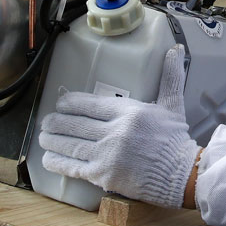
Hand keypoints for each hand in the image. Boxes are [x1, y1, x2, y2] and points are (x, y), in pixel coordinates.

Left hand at [39, 45, 198, 207]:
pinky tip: (49, 159)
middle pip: (74, 123)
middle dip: (55, 121)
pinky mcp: (103, 176)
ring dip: (52, 140)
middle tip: (47, 121)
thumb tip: (175, 49)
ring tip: (44, 136)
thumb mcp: (173, 104)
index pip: (89, 103)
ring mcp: (107, 154)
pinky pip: (73, 167)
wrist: (181, 174)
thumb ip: (170, 77)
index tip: (61, 104)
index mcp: (128, 112)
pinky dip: (57, 162)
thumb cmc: (176, 139)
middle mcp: (114, 131)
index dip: (69, 103)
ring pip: (69, 144)